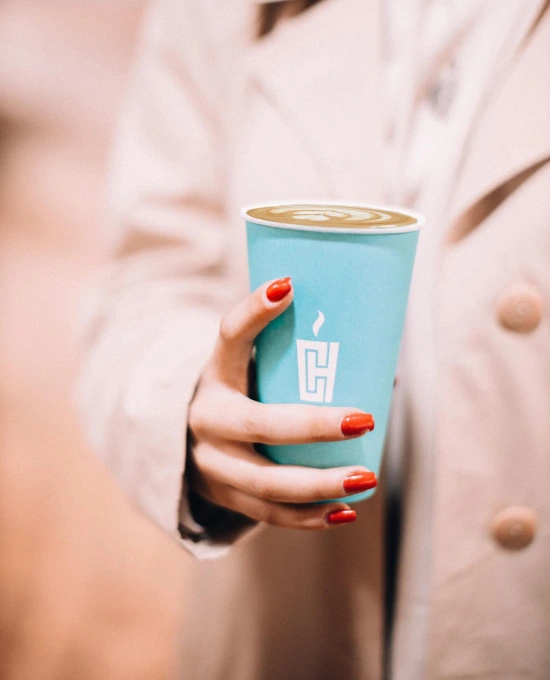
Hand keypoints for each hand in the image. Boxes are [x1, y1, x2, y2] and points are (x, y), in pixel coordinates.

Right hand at [187, 277, 376, 529]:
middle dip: (312, 425)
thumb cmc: (238, 396)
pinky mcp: (226, 497)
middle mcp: (207, 418)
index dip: (254, 312)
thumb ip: (296, 363)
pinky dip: (309, 517)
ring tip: (365, 476)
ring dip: (319, 483)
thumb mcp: (248, 371)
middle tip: (362, 419)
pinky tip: (345, 510)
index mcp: (215, 374)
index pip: (229, 336)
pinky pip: (270, 513)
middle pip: (258, 424)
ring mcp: (213, 464)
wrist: (181, 444)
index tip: (288, 286)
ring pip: (267, 481)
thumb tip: (386, 371)